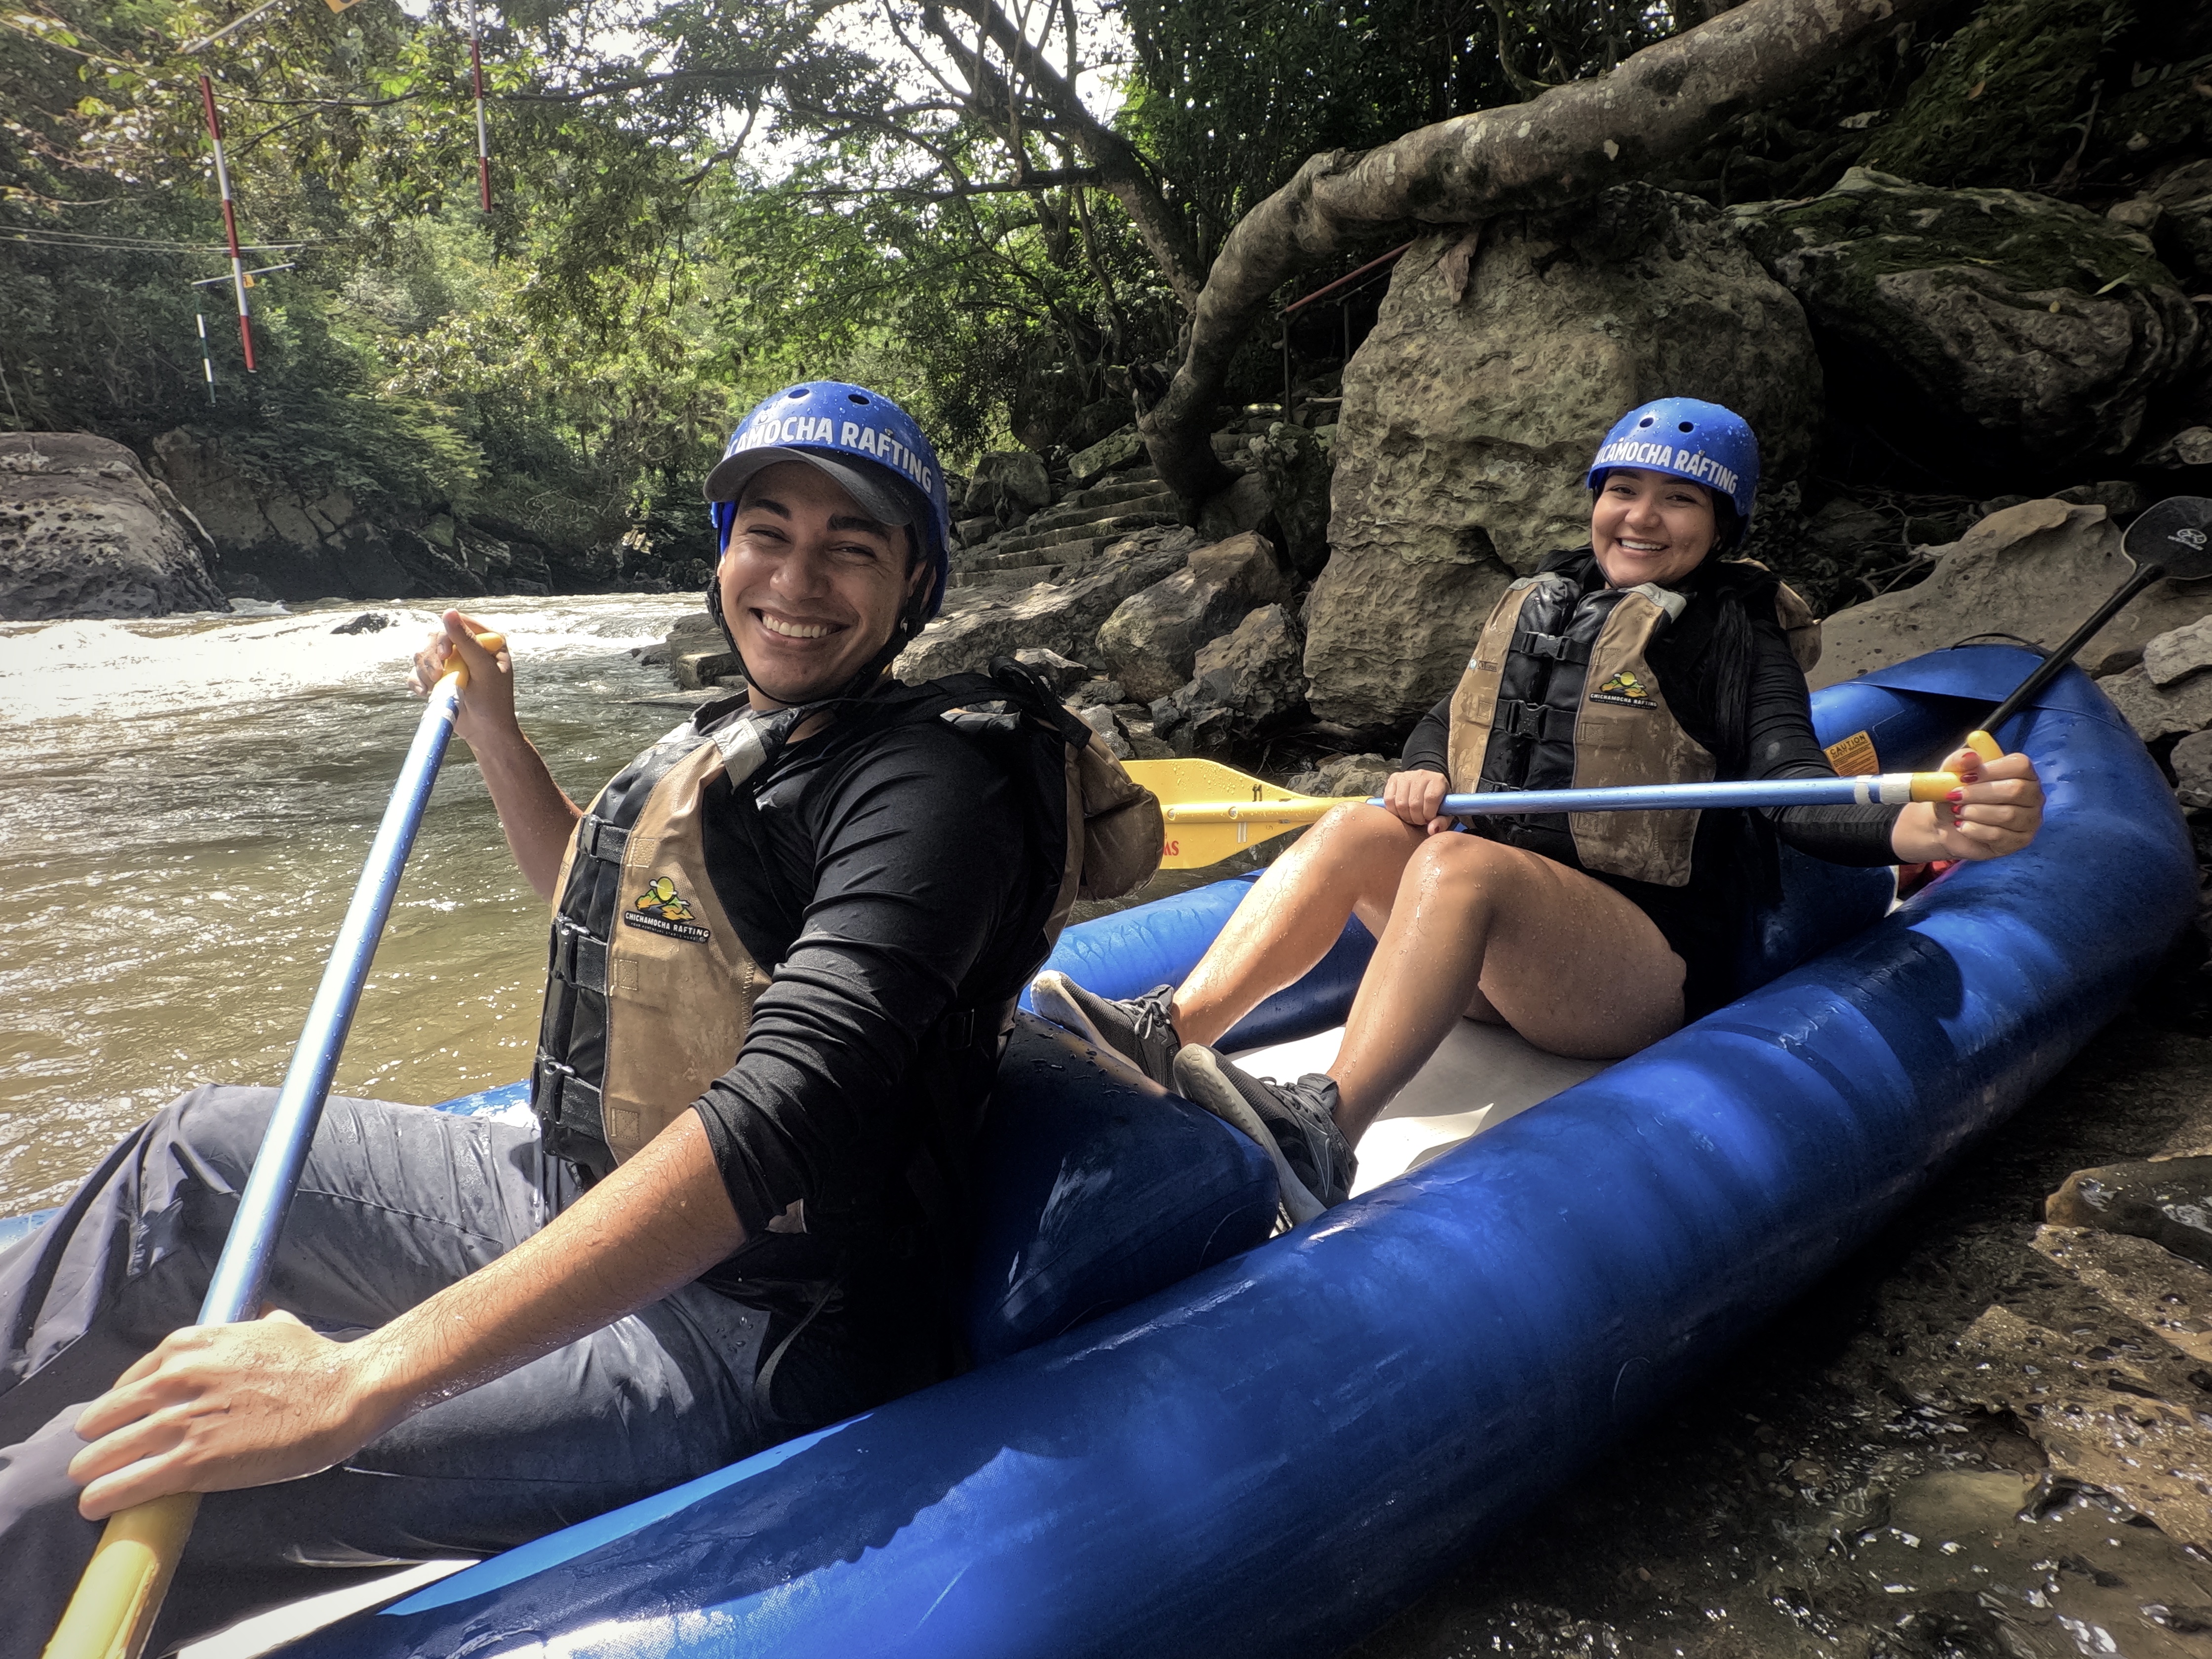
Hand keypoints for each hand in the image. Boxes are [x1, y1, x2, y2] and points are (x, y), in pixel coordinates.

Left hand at [68, 1310, 397, 1519]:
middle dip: (99, 1440)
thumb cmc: (317, 1361)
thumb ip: (254, 1327)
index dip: (120, 1408)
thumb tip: (261, 1320)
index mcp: (190, 1345)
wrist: (344, 1393)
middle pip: (106, 1417)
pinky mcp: (192, 1462)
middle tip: (98, 1458)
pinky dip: (105, 1497)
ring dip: (94, 1472)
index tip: (119, 1424)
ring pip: (107, 1453)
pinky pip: (127, 1484)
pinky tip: (95, 1505)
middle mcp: (175, 1378)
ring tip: (88, 1487)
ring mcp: (181, 1421)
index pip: (128, 1382)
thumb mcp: (277, 1327)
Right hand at [408, 608, 515, 748]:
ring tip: (437, 688)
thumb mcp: (483, 669)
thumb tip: (448, 612)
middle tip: (439, 676)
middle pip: (434, 637)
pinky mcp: (437, 679)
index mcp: (486, 640)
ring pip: (422, 654)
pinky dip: (417, 682)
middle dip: (433, 658)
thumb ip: (466, 641)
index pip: (457, 623)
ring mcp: (450, 663)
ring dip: (425, 671)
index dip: (445, 635)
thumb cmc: (493, 702)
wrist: (485, 733)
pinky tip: (424, 693)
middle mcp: (466, 648)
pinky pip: (416, 672)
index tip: (445, 655)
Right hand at [1381, 767, 1451, 834]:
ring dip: (1405, 816)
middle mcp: (1421, 775)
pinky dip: (1393, 811)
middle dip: (1416, 818)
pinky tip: (1401, 812)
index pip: (1431, 798)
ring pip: (1400, 803)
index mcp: (1437, 780)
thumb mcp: (1445, 811)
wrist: (1427, 784)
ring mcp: (1406, 776)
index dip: (1428, 814)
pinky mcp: (1394, 778)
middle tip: (1419, 821)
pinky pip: (1389, 800)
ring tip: (1411, 817)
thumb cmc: (1437, 800)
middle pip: (1414, 803)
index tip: (1429, 819)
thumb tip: (1431, 830)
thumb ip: (1442, 822)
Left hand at [1890, 745, 2043, 863]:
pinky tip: (1963, 826)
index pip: (2020, 765)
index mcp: (2022, 772)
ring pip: (2007, 815)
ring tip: (1959, 812)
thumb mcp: (1952, 772)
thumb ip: (1960, 760)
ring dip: (1975, 812)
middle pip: (2015, 790)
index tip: (1964, 777)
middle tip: (1955, 797)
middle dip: (1979, 793)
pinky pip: (1999, 836)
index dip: (1991, 770)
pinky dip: (1975, 830)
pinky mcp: (2020, 841)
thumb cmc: (1958, 792)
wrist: (1947, 823)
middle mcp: (2033, 795)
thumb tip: (1970, 756)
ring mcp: (2030, 820)